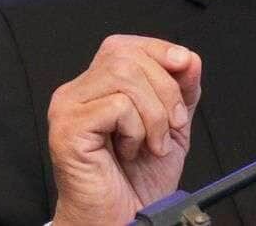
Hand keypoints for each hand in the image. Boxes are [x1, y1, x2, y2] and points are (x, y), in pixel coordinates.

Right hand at [48, 34, 201, 224]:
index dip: (159, 51)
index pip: (126, 46)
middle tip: (171, 126)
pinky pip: (116, 106)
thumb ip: (181, 90)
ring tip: (152, 143)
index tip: (185, 68)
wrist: (123, 220)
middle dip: (165, 90)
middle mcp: (78, 91)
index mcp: (98, 86)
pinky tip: (129, 151)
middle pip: (127, 57)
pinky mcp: (67, 127)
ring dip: (153, 114)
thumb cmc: (138, 182)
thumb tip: (188, 58)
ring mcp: (68, 107)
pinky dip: (136, 130)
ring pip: (124, 78)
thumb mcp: (172, 126)